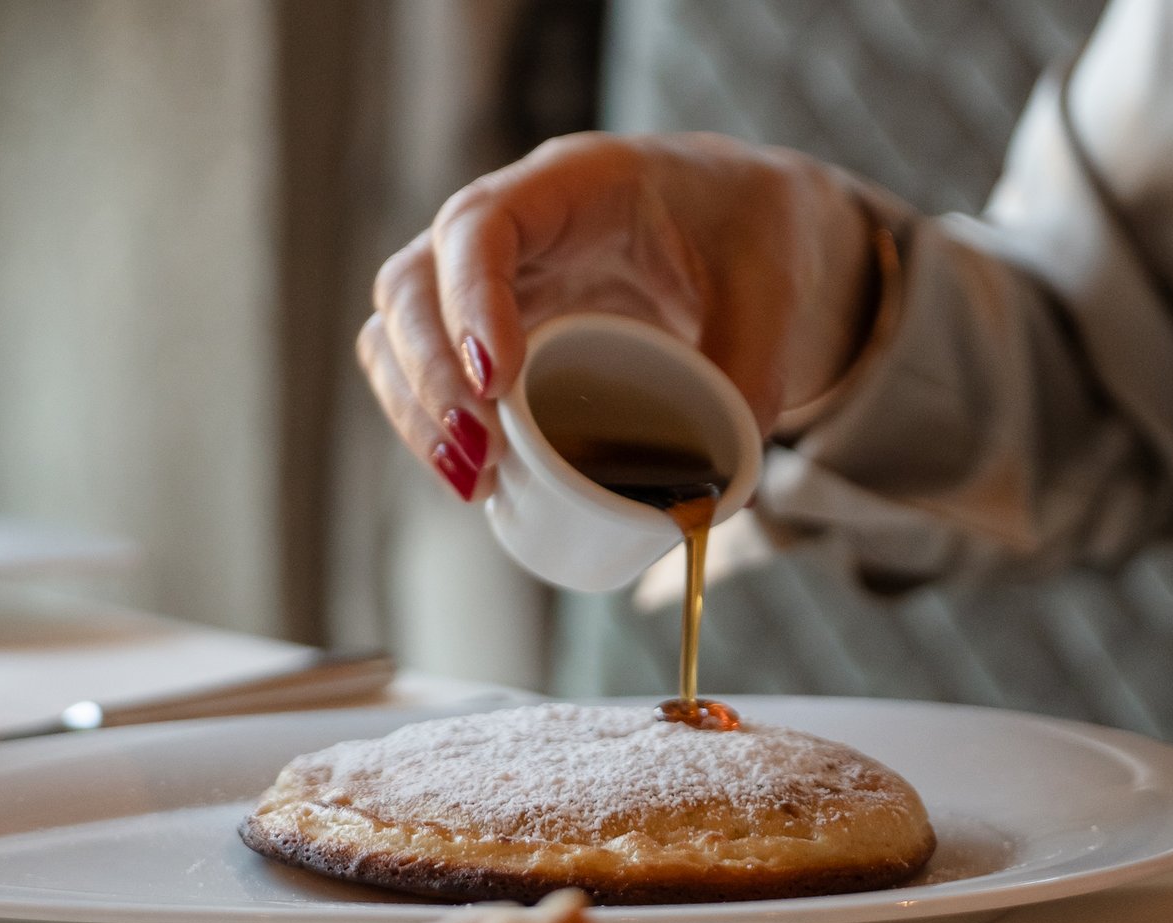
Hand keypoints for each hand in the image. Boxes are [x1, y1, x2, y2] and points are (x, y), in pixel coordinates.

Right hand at [357, 131, 882, 500]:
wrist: (749, 229)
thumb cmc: (755, 234)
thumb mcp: (775, 287)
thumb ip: (753, 372)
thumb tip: (715, 488)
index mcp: (574, 184)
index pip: (480, 226)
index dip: (469, 301)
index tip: (495, 381)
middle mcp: (510, 226)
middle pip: (412, 283)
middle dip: (428, 375)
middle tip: (480, 454)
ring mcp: (486, 281)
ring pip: (398, 332)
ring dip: (417, 411)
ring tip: (474, 482)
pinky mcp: (485, 333)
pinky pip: (423, 373)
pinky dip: (430, 427)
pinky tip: (474, 481)